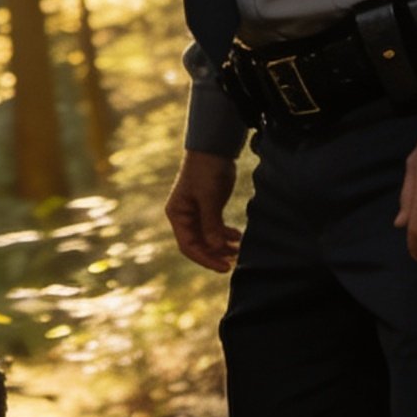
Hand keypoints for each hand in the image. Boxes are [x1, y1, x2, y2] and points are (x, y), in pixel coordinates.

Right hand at [165, 151, 240, 272]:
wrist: (214, 150)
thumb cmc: (205, 172)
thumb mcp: (209, 199)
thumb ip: (211, 224)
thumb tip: (215, 249)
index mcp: (177, 214)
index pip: (188, 245)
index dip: (205, 259)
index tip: (224, 266)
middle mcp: (184, 216)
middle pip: (198, 245)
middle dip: (215, 254)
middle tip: (234, 262)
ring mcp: (196, 213)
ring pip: (208, 238)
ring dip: (222, 246)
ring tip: (239, 250)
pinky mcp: (208, 208)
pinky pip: (215, 229)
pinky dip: (225, 235)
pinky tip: (238, 236)